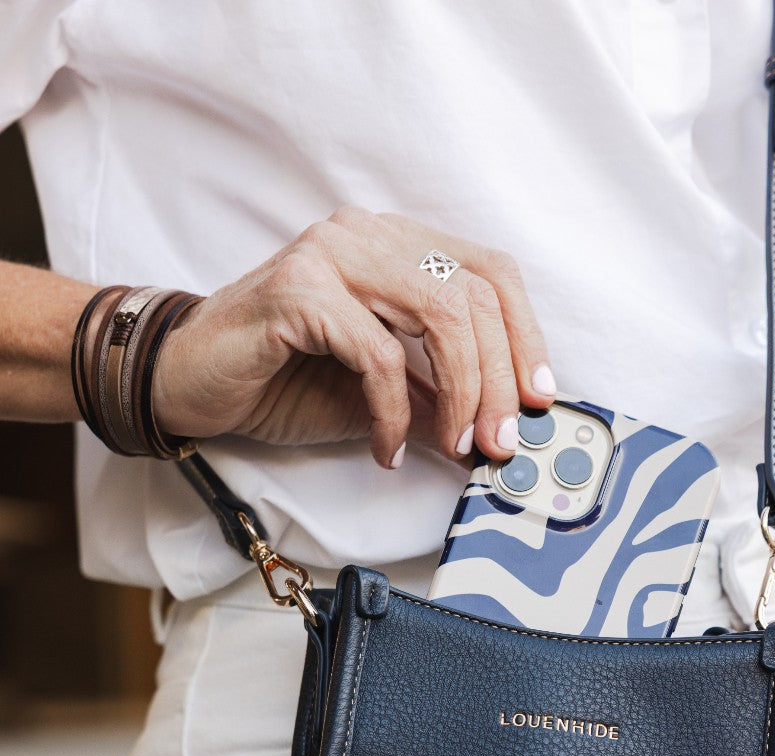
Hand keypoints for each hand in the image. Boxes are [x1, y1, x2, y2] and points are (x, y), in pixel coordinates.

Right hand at [151, 207, 555, 467]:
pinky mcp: (298, 290)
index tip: (539, 400)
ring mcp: (331, 255)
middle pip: (474, 294)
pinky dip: (393, 412)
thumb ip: (437, 403)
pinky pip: (378, 353)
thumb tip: (499, 432)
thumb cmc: (279, 380)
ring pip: (440, 314)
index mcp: (395, 247)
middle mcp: (367, 237)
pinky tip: (385, 450)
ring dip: (461, 393)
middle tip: (498, 443)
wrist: (186, 383)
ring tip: (455, 446)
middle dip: (499, 380)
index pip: (490, 273)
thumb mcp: (379, 399)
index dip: (526, 336)